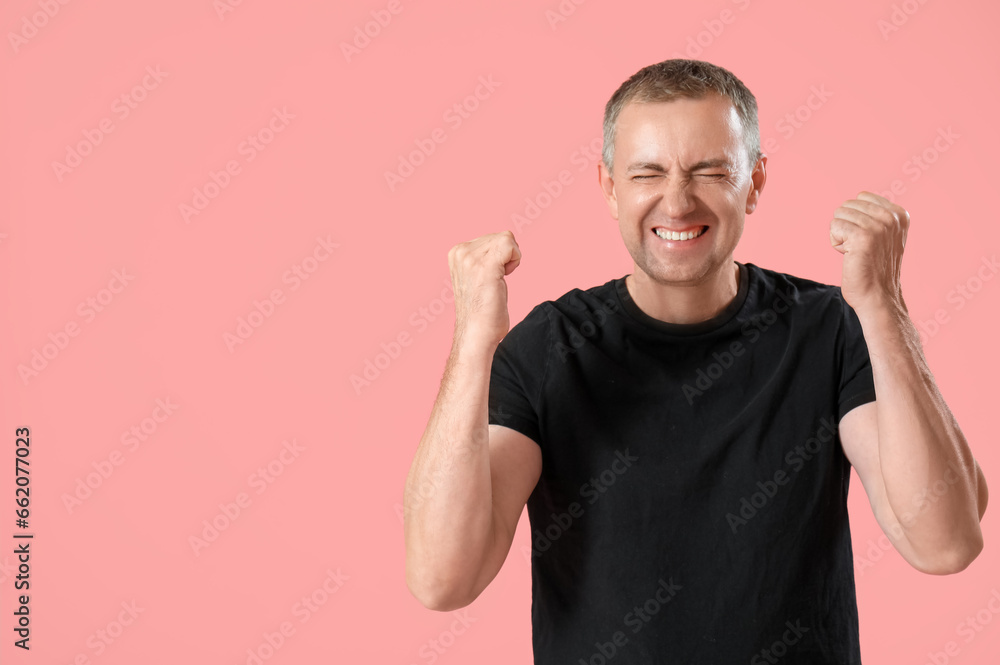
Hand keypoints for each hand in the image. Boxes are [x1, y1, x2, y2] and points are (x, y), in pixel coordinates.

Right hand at [447, 230, 521, 349]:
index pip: (492, 238)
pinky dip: (515, 260)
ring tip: (498, 282)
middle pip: (501, 237)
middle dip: (506, 257)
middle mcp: (461, 252)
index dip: (500, 257)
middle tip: (495, 282)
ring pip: (508, 239)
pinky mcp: (486, 266)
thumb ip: (484, 257)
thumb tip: (504, 242)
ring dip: (511, 261)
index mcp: (457, 252)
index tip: (490, 278)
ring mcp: (471, 258)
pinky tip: (505, 278)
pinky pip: (511, 246)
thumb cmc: (482, 311)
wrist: (476, 334)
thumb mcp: (477, 275)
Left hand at [829, 191, 908, 313]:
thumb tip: (856, 199)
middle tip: (860, 248)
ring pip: (839, 215)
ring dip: (841, 236)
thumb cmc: (876, 269)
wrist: (878, 297)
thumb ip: (877, 216)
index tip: (868, 240)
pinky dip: (835, 243)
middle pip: (847, 205)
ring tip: (856, 253)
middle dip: (847, 227)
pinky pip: (834, 226)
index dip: (856, 219)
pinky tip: (849, 256)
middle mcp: (892, 217)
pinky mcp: (862, 236)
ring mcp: (878, 226)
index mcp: (900, 214)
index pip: (861, 197)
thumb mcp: (885, 236)